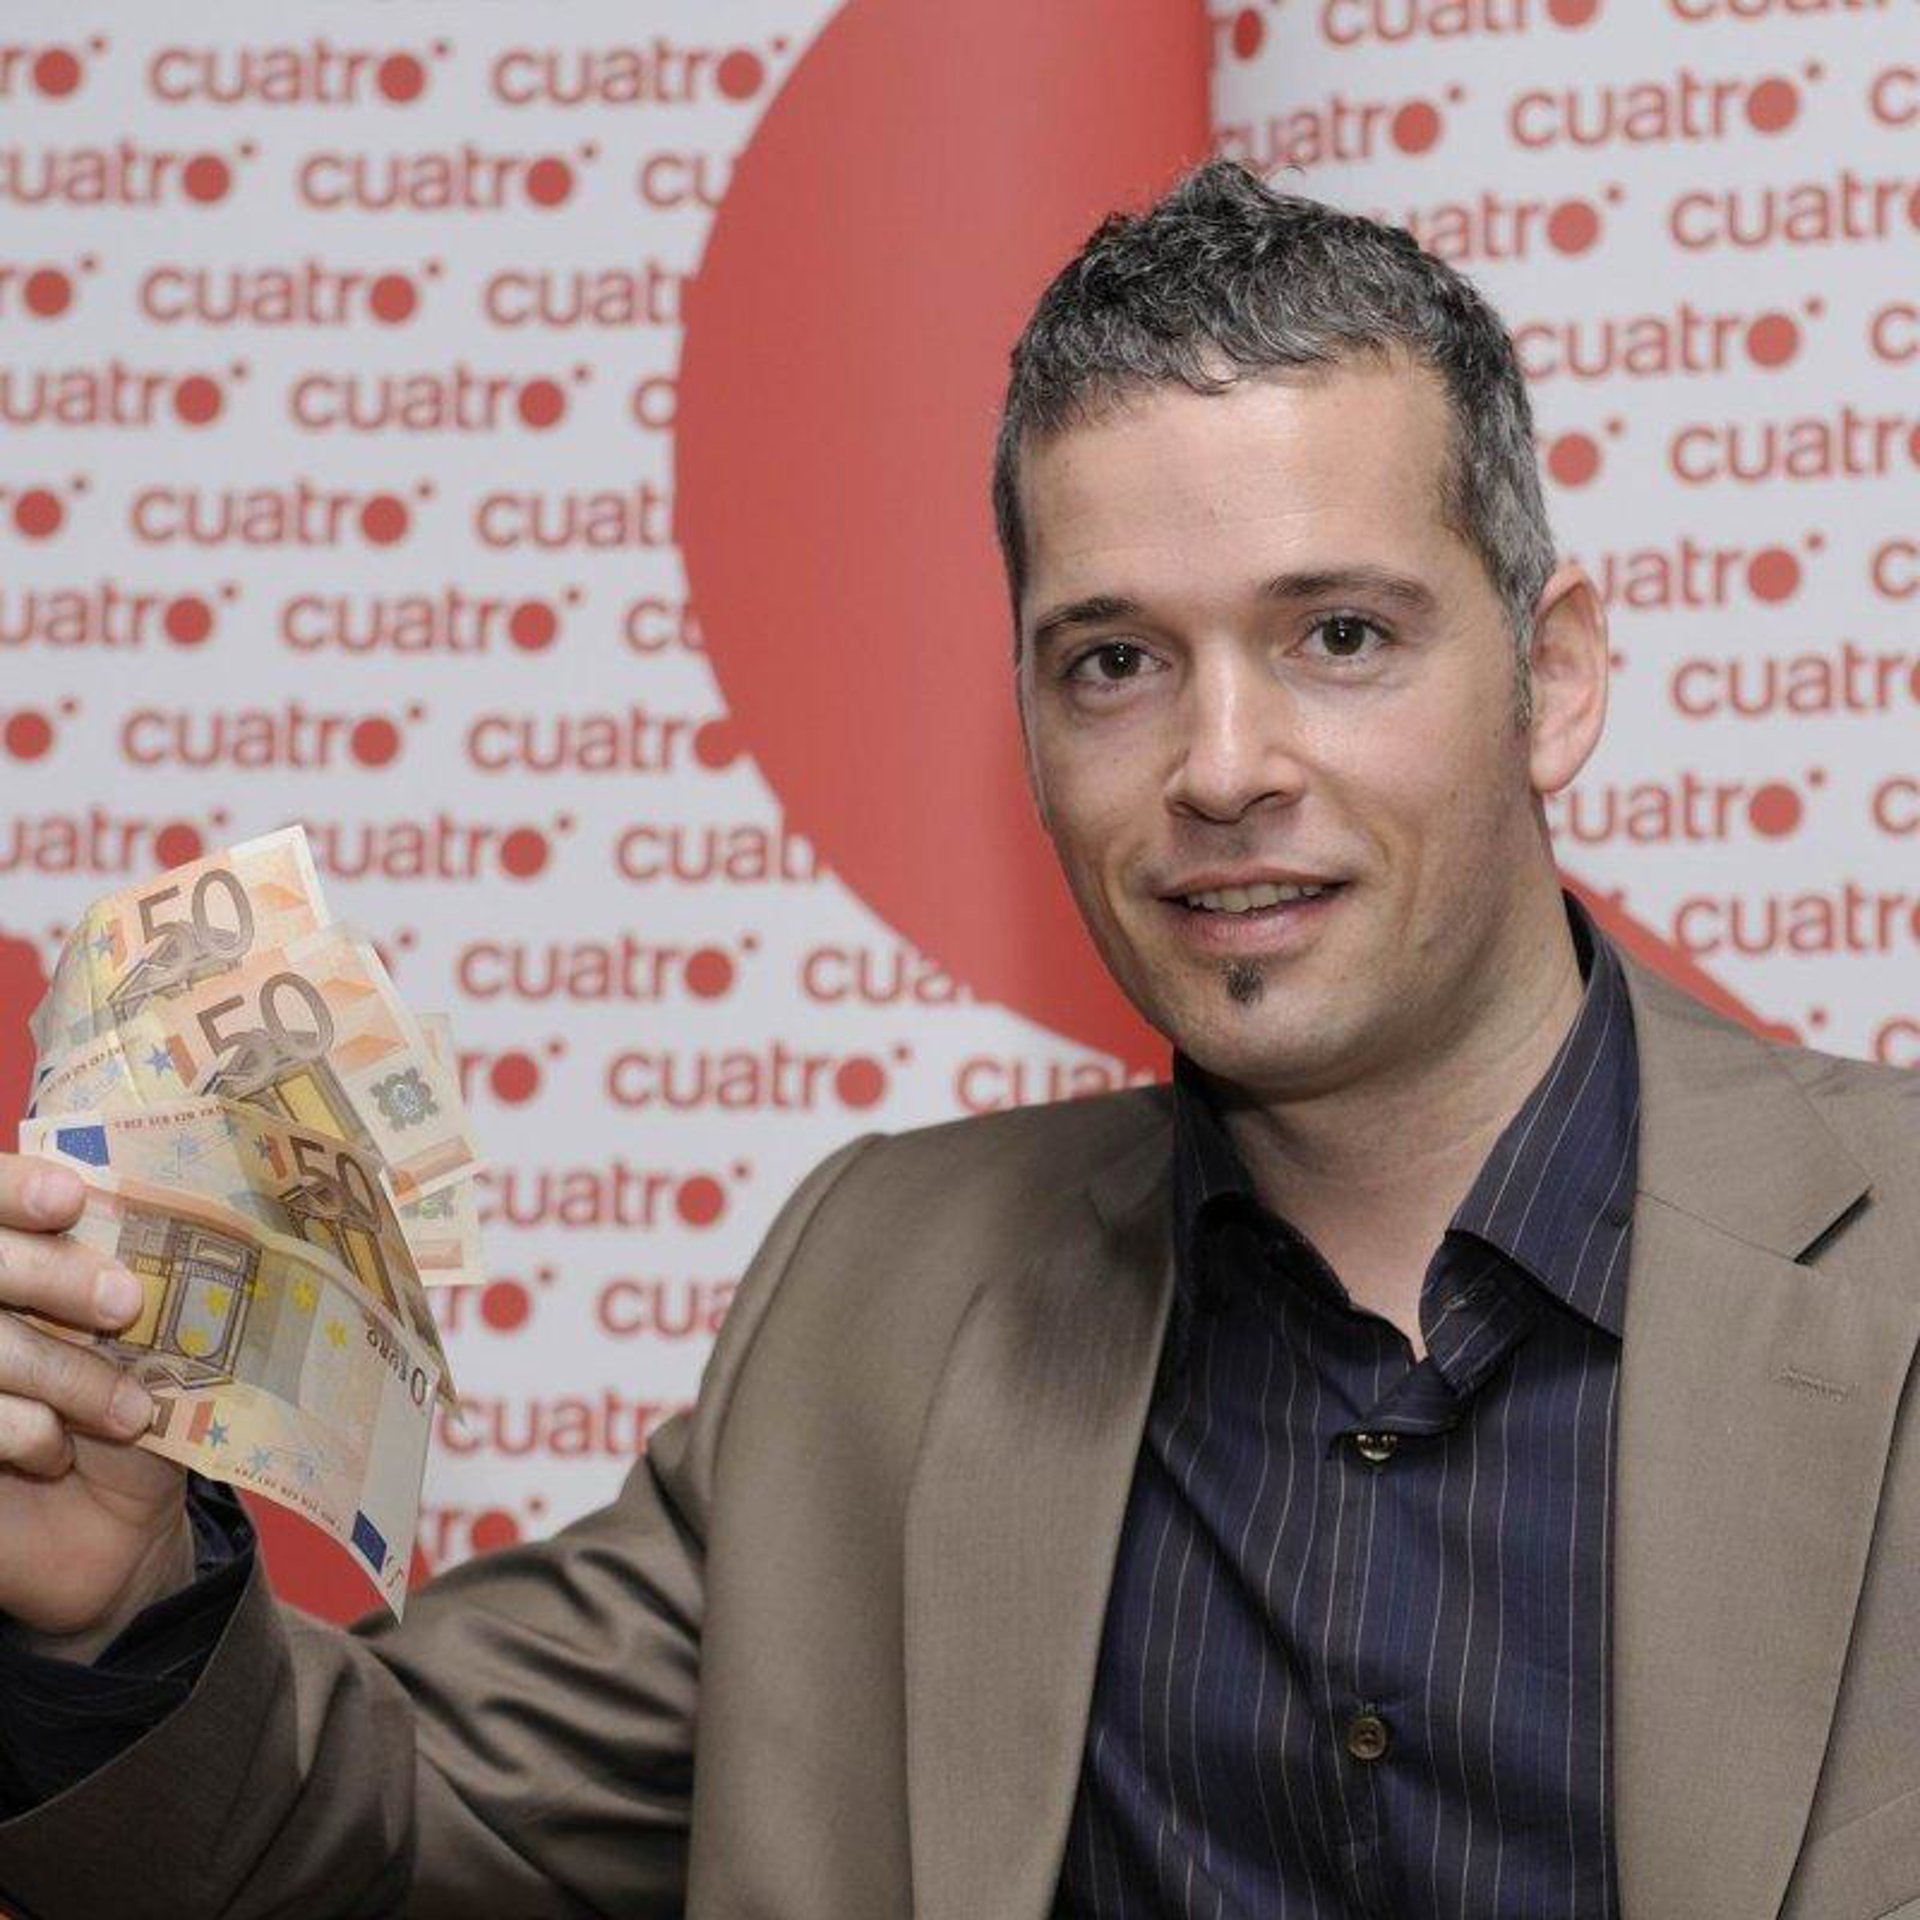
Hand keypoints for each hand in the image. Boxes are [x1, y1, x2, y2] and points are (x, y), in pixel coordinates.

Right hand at [0, 1153, 191, 1652]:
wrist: (111, 1524)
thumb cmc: (133, 1402)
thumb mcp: (151, 1332)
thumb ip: (138, 1265)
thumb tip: (178, 1194)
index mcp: (14, 1254)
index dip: (14, 1190)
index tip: (71, 1198)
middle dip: (52, 1273)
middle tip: (124, 1303)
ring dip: (61, 1372)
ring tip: (128, 1410)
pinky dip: (21, 1430)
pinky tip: (57, 1452)